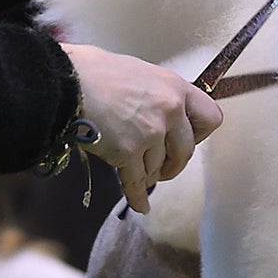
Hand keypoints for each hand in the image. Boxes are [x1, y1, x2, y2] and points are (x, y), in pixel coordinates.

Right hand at [61, 44, 222, 213]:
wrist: (67, 81)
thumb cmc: (96, 72)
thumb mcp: (140, 74)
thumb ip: (158, 96)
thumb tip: (163, 114)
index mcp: (175, 88)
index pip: (211, 118)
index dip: (199, 135)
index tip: (187, 140)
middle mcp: (169, 111)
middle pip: (185, 152)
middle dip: (173, 164)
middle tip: (163, 168)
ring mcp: (149, 134)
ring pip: (157, 168)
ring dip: (148, 174)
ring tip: (136, 172)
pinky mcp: (127, 153)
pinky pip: (136, 183)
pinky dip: (138, 196)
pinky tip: (141, 205)